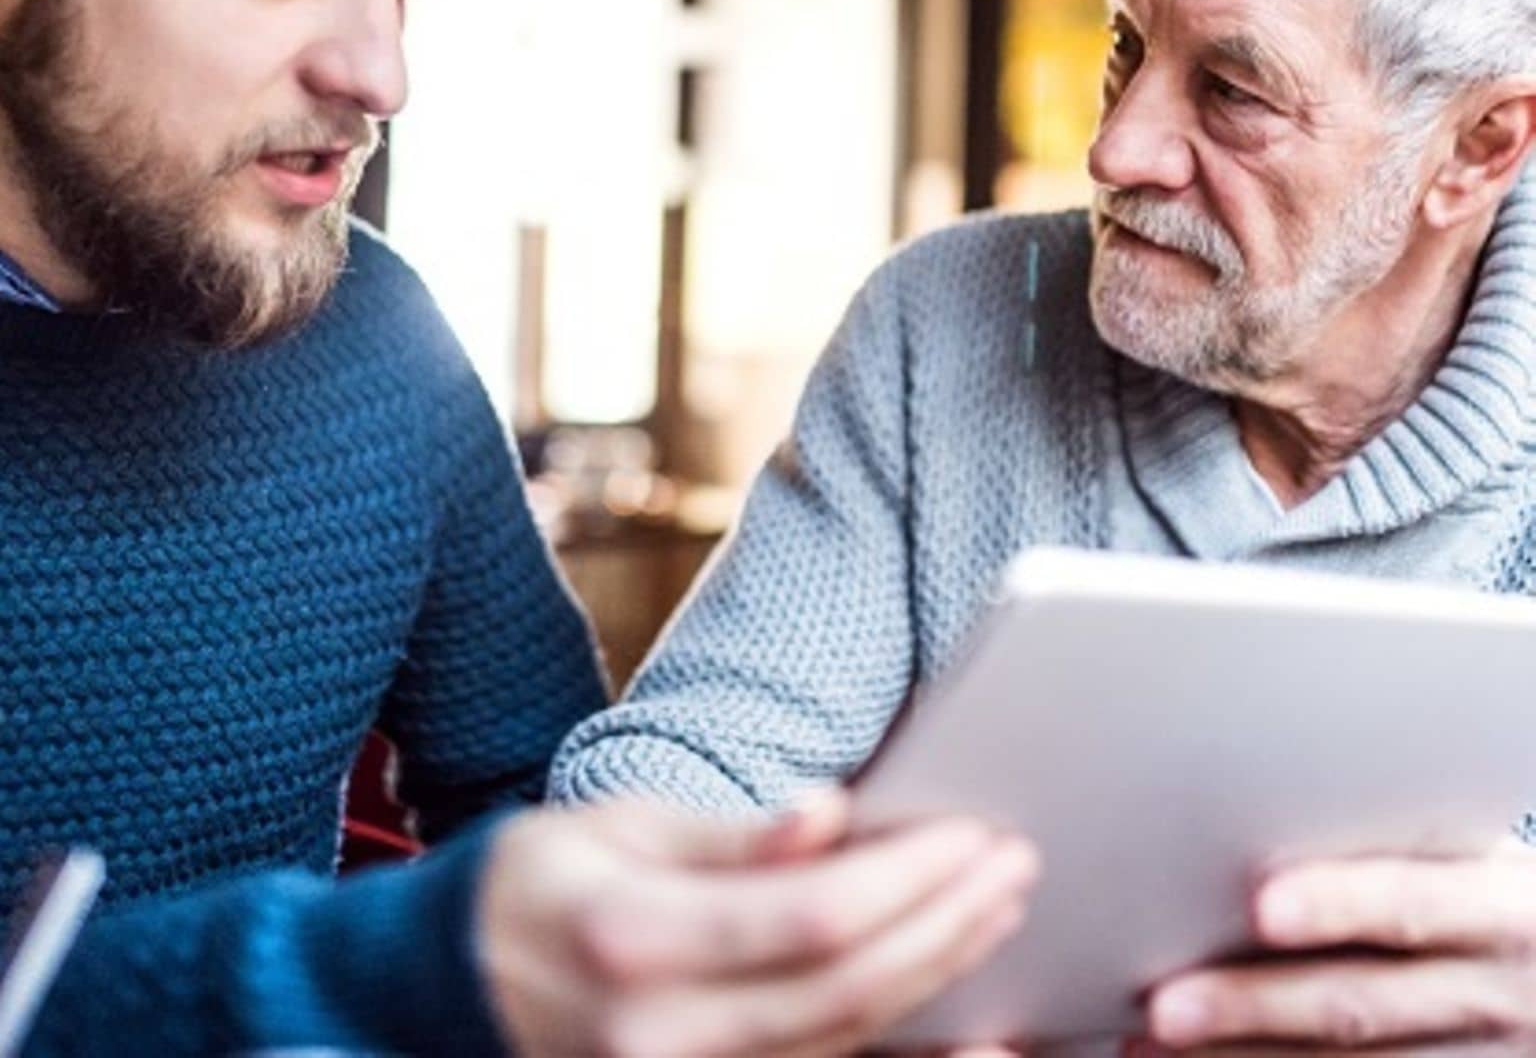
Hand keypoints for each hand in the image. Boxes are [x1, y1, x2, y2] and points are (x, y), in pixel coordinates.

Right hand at [474, 789, 1037, 1057]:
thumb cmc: (531, 881)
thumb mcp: (616, 826)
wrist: (442, 989)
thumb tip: (833, 816)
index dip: (910, 878)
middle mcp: (661, 1033)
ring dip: (937, 973)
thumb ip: (731, 837)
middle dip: (949, 923)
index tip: (977, 834)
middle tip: (1016, 864)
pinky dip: (895, 1039)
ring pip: (845, 1039)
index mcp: (637, 938)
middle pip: (847, 988)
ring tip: (998, 908)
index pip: (813, 916)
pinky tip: (962, 1013)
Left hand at [1139, 838, 1535, 1052]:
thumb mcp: (1474, 860)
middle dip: (1252, 1006)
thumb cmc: (1489, 898)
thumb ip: (1391, 844)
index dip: (1338, 904)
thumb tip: (1255, 806)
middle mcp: (1497, 995)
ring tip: (1148, 1046)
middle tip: (1165, 1005)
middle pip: (1358, 1004)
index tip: (1261, 907)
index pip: (1412, 904)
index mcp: (1499, 909)